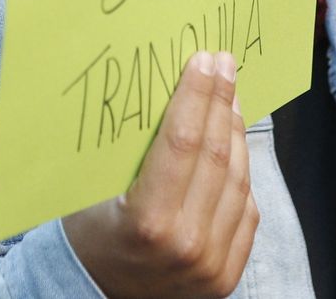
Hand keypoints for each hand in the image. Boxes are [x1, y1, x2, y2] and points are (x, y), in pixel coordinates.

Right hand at [63, 51, 257, 298]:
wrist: (98, 294)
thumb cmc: (90, 233)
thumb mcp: (95, 189)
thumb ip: (131, 148)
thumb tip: (164, 87)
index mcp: (148, 222)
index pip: (182, 142)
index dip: (196, 95)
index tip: (204, 60)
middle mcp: (187, 244)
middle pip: (215, 155)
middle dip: (220, 101)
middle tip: (224, 64)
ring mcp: (212, 264)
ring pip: (238, 179)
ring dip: (236, 131)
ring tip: (229, 97)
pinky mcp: (227, 274)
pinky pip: (246, 209)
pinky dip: (241, 171)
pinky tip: (233, 142)